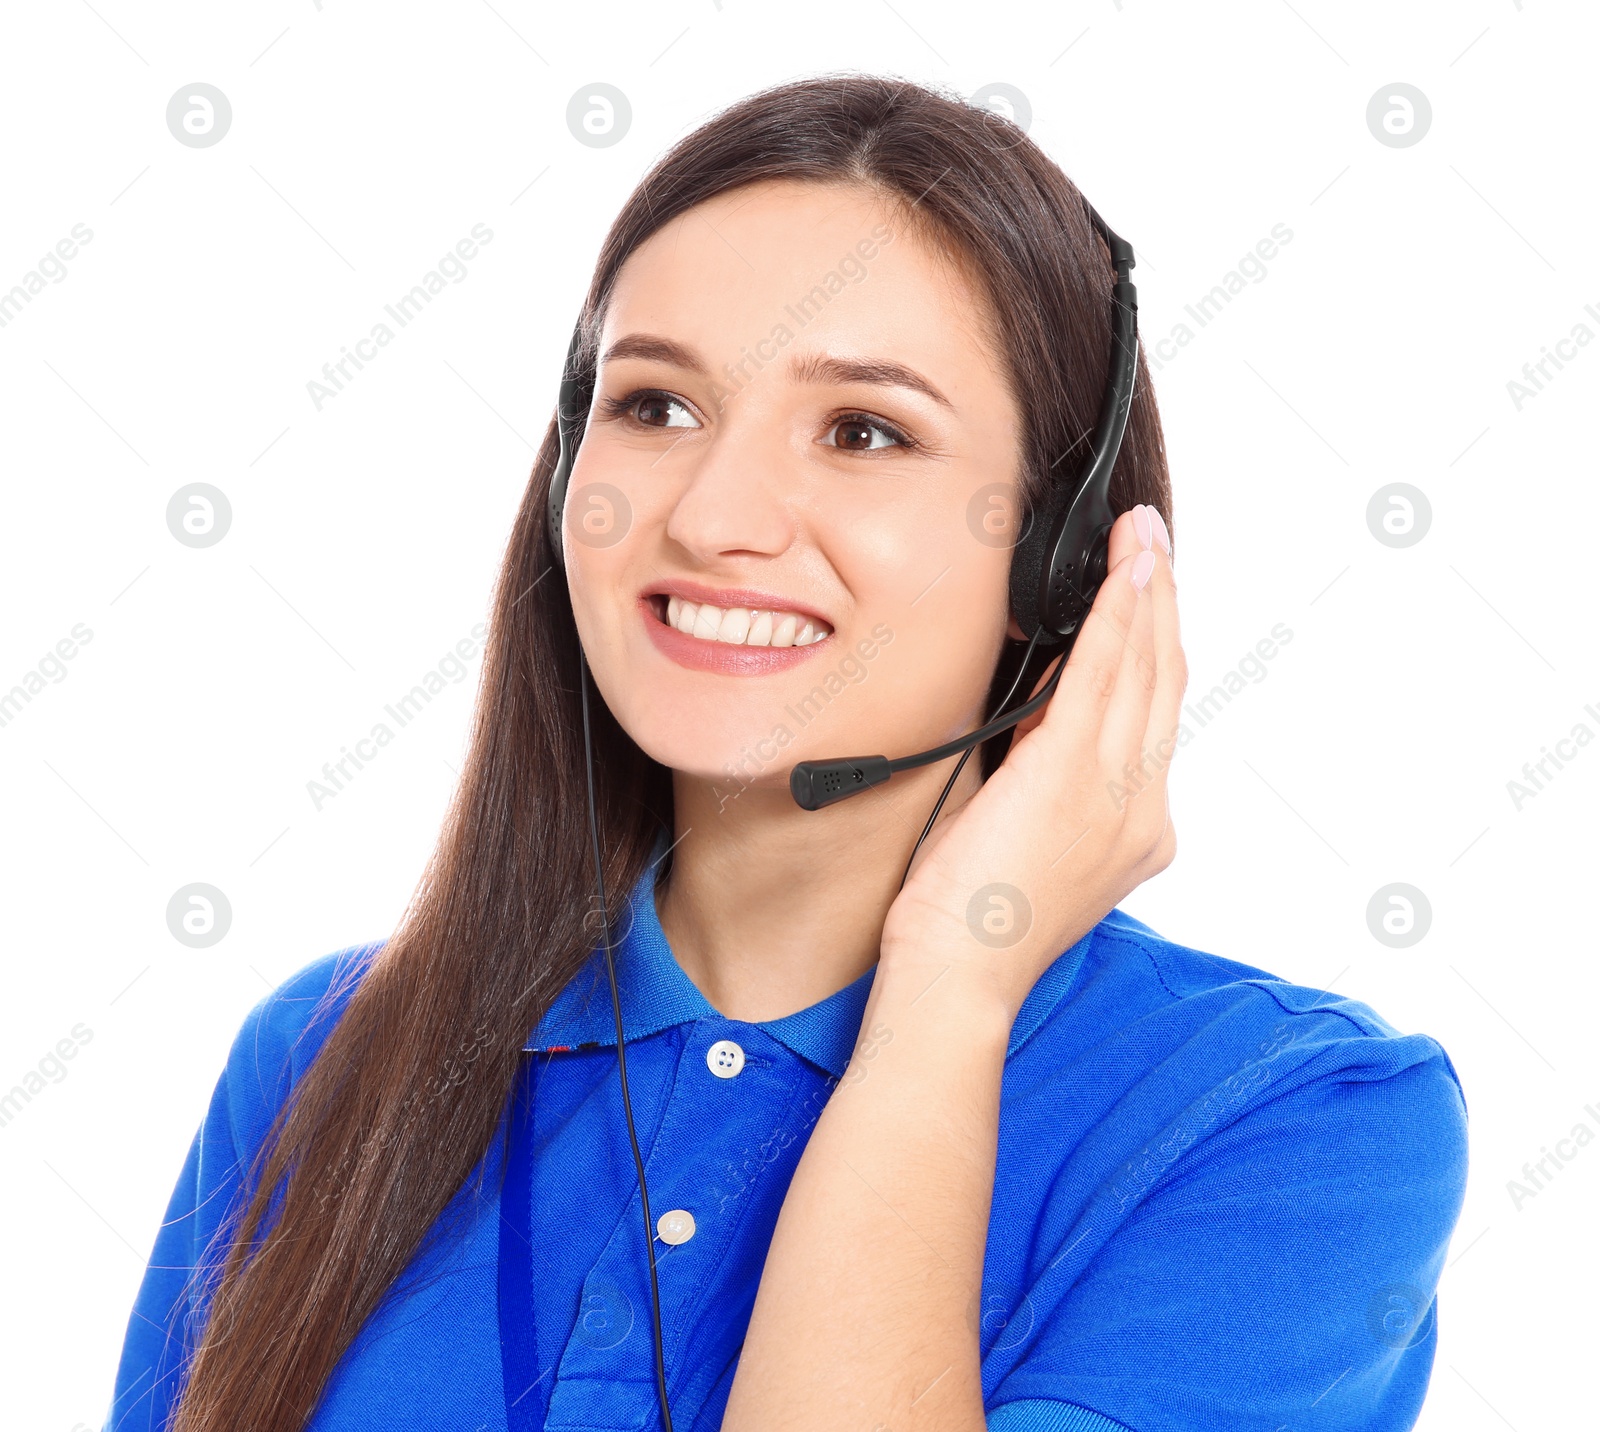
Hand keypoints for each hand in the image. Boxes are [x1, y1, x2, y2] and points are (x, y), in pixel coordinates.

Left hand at [880, 503, 1185, 1024]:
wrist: (958, 976)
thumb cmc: (974, 923)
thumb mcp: (1027, 840)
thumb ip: (1044, 778)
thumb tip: (1033, 714)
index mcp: (1137, 829)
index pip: (1154, 719)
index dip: (1154, 649)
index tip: (1147, 597)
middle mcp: (1143, 809)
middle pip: (1163, 683)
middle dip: (1162, 603)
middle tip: (1154, 542)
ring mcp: (1117, 792)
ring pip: (1143, 669)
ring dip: (1145, 591)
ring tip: (1143, 537)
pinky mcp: (1073, 775)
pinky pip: (1102, 676)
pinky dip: (1117, 617)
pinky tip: (1124, 574)